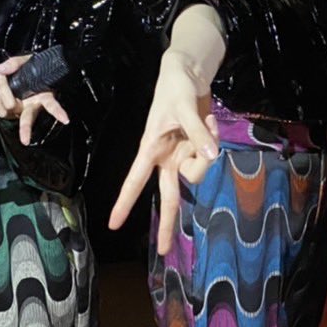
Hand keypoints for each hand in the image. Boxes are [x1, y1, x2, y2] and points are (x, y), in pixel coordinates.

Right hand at [0, 53, 69, 145]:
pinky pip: (53, 106)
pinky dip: (59, 112)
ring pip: (28, 117)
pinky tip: (65, 119)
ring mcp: (35, 102)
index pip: (1, 103)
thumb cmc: (31, 67)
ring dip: (26, 128)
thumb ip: (10, 65)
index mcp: (13, 96)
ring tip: (26, 139)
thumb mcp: (20, 62)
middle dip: (18, 127)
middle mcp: (24, 103)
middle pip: (14, 115)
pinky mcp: (47, 97)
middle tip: (22, 139)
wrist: (47, 62)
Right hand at [108, 49, 219, 254]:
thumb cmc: (176, 89)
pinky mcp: (195, 149)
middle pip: (169, 195)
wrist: (188, 75)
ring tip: (205, 121)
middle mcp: (165, 158)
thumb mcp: (186, 108)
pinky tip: (210, 121)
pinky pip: (209, 154)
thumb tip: (213, 157)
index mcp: (151, 150)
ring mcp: (181, 155)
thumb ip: (199, 134)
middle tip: (164, 250)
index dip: (124, 203)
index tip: (113, 224)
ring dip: (206, 146)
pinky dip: (213, 137)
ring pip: (198, 171)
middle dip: (168, 223)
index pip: (135, 180)